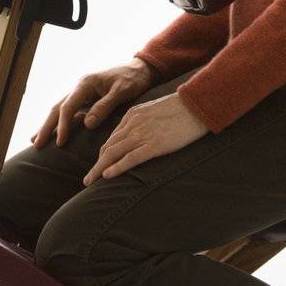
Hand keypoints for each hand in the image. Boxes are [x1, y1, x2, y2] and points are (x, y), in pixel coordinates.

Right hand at [31, 58, 154, 148]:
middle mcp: (80, 87)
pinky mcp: (87, 98)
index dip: (62, 125)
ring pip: (60, 110)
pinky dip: (59, 122)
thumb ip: (105, 106)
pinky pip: (69, 111)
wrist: (141, 69)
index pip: (68, 107)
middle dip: (46, 127)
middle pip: (58, 108)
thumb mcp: (122, 91)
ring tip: (35, 141)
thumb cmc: (133, 79)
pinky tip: (52, 132)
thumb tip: (87, 124)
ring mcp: (82, 93)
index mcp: (86, 83)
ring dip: (48, 125)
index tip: (59, 143)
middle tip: (36, 145)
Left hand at [83, 89, 207, 183]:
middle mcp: (133, 124)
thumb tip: (140, 136)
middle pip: (108, 147)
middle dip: (96, 163)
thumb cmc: (183, 108)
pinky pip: (130, 158)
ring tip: (89, 181)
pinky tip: (106, 176)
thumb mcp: (157, 110)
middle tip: (88, 179)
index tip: (99, 165)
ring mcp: (143, 134)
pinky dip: (116, 168)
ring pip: (113, 154)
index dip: (103, 154)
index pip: (112, 138)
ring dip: (98, 169)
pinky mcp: (154, 145)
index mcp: (133, 115)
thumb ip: (145, 121)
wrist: (197, 104)